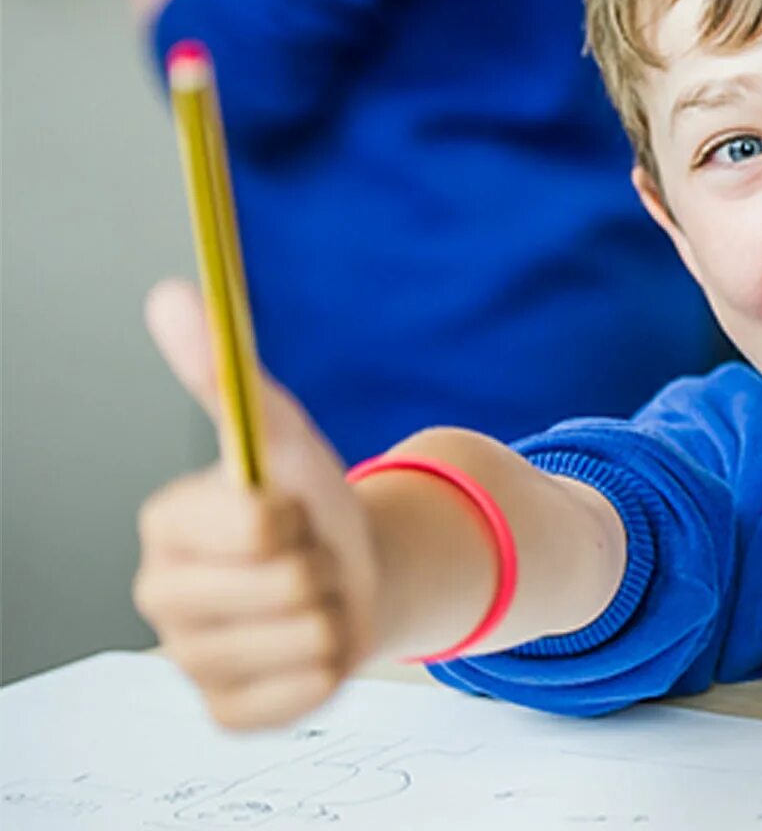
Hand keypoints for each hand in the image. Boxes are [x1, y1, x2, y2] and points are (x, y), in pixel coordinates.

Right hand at [132, 279, 378, 728]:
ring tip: (314, 600)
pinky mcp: (228, 713)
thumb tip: (172, 293)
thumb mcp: (284, 436)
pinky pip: (300, 699)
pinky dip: (327, 674)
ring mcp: (191, 661)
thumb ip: (226, 373)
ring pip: (307, 641)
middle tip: (309, 560)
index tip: (291, 511)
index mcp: (164, 526)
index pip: (257, 525)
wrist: (354, 576)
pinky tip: (310, 649)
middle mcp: (161, 597)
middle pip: (287, 588)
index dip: (297, 516)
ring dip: (332, 618)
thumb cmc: (313, 503)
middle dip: (322, 568)